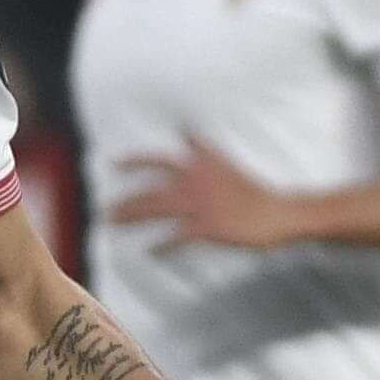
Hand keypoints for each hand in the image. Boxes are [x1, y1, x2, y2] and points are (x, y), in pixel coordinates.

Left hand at [112, 139, 303, 248]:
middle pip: (150, 189)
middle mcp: (195, 180)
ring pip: (156, 209)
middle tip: (104, 210)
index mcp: (199, 163)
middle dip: (125, 200)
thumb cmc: (251, 190)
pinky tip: (150, 251)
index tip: (114, 162)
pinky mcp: (207, 227)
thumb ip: (202, 149)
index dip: (135, 160)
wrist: (275, 212)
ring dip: (131, 217)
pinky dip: (161, 245)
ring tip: (114, 223)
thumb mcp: (224, 161)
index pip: (159, 159)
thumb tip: (184, 129)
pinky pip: (175, 237)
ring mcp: (200, 204)